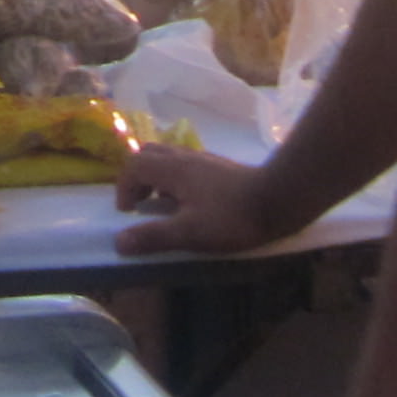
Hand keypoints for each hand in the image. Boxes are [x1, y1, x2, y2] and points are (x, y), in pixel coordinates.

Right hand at [115, 144, 279, 259]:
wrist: (277, 199)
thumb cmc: (231, 217)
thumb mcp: (190, 233)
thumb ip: (154, 236)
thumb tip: (118, 241)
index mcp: (173, 169)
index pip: (134, 164)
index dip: (124, 187)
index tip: (129, 214)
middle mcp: (185, 157)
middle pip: (149, 154)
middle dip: (138, 178)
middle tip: (142, 205)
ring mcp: (204, 160)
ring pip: (169, 158)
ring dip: (157, 179)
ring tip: (165, 207)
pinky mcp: (219, 168)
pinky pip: (186, 165)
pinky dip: (177, 180)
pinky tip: (192, 205)